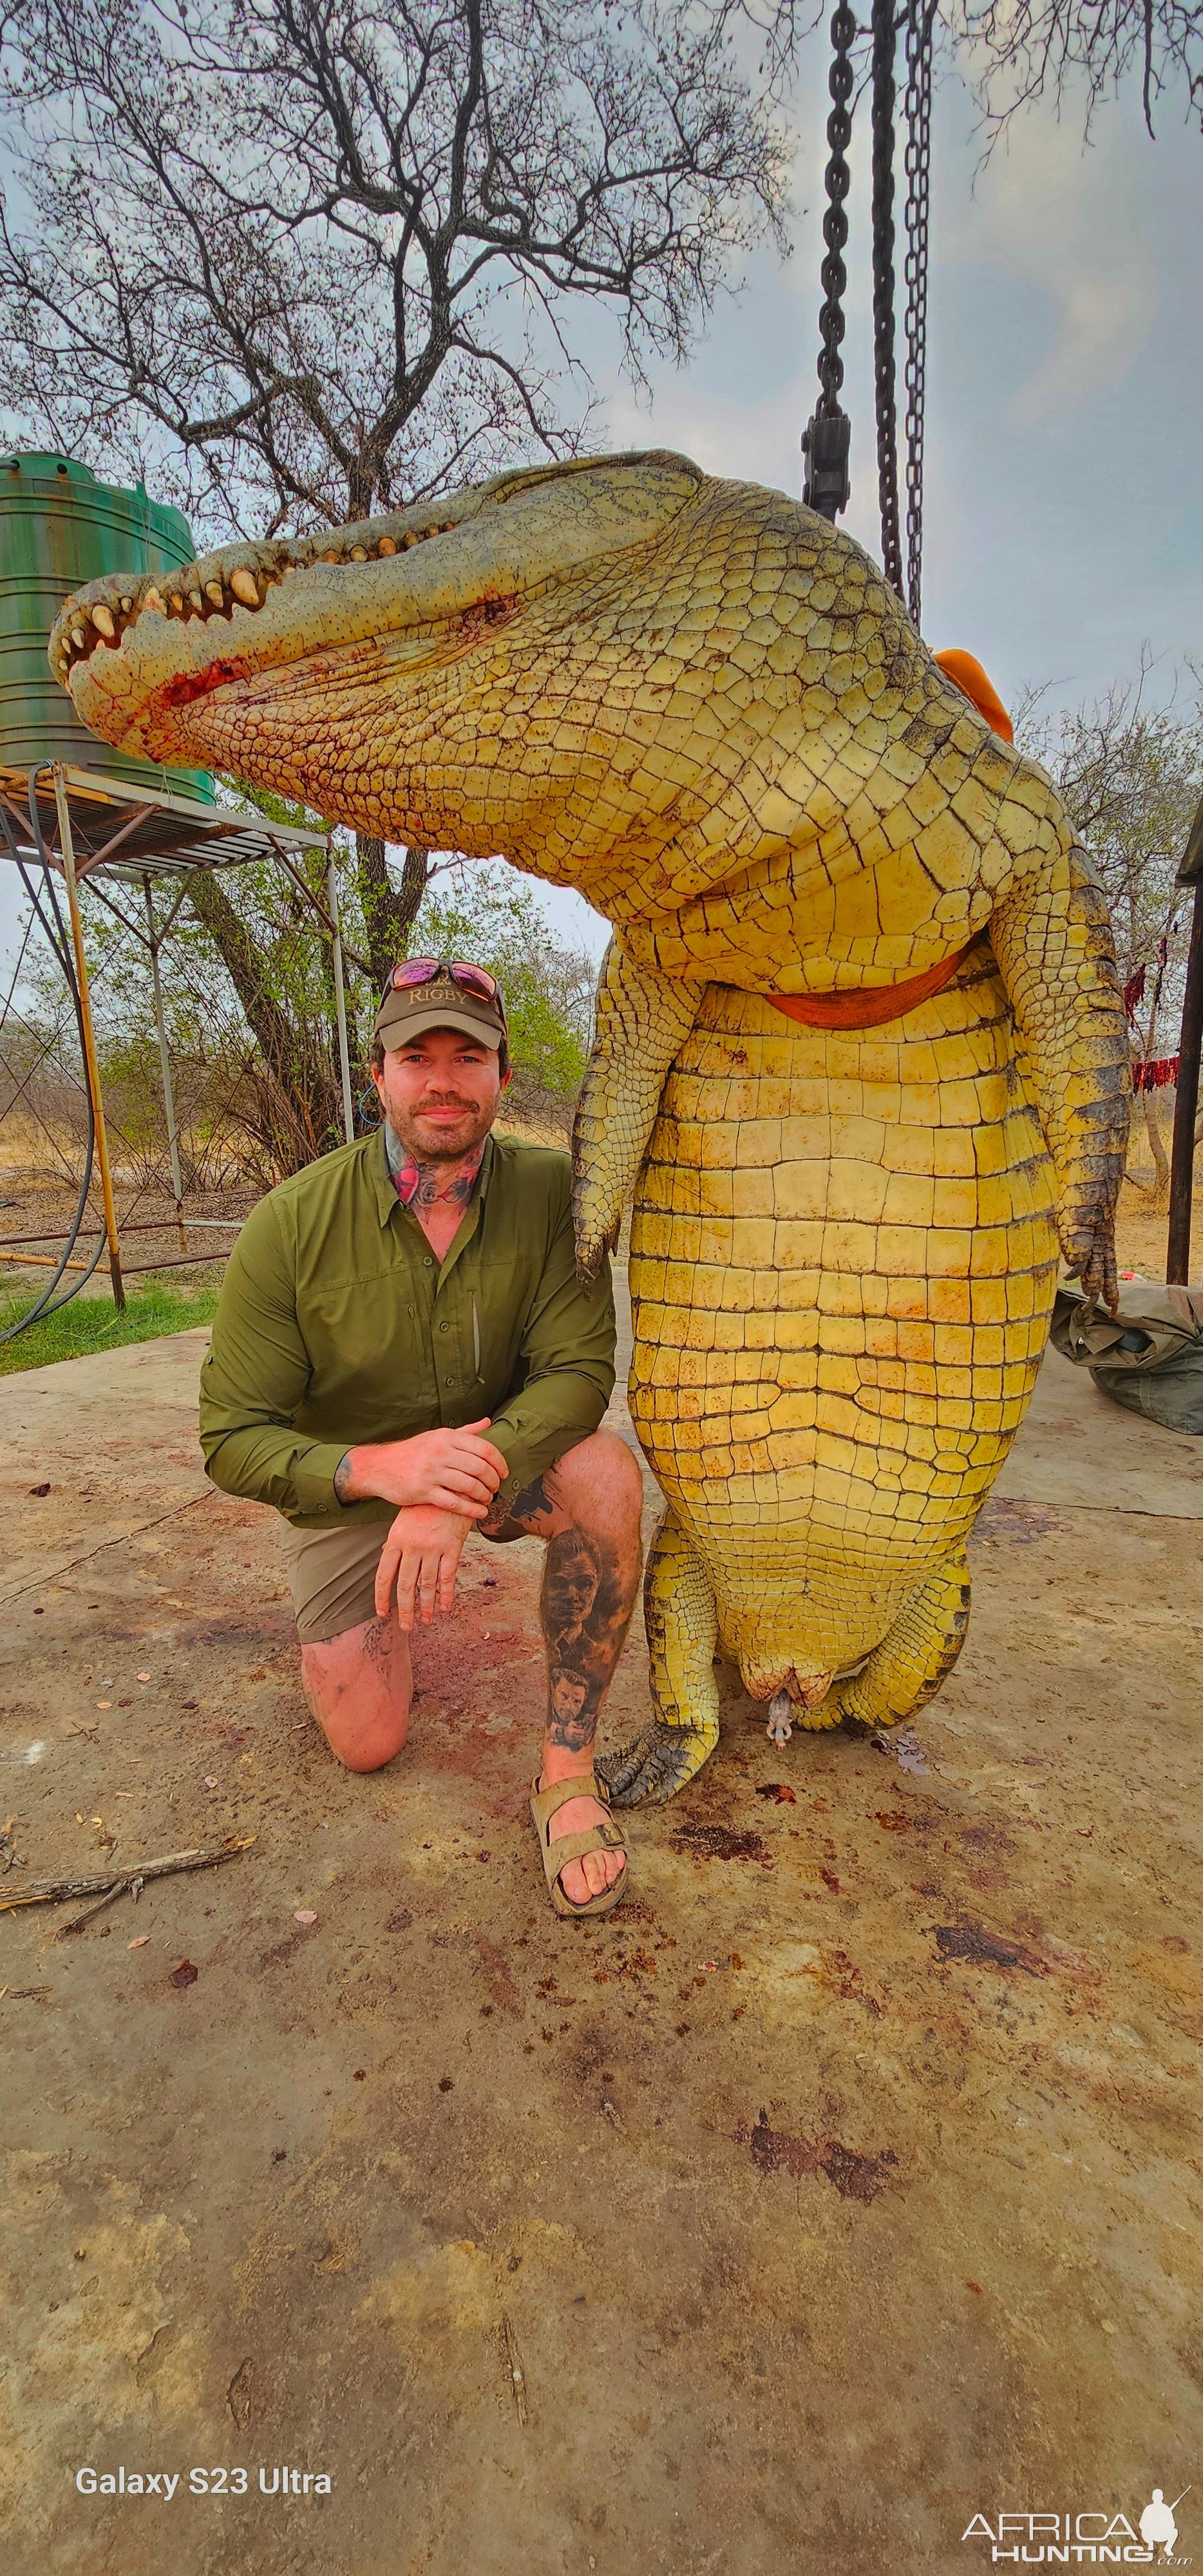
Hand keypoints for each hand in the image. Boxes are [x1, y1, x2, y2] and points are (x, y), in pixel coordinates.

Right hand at [339, 1419, 508, 1515]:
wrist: (379, 1466)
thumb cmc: (413, 1452)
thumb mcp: (437, 1436)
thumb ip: (465, 1431)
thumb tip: (488, 1423)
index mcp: (446, 1437)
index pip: (484, 1448)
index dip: (499, 1463)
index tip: (504, 1473)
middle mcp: (440, 1452)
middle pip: (480, 1468)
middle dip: (494, 1482)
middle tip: (496, 1489)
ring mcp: (431, 1472)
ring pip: (469, 1486)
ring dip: (484, 1497)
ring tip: (488, 1500)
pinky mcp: (423, 1491)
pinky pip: (454, 1503)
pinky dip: (472, 1510)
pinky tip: (480, 1513)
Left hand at [374, 1505, 471, 1630]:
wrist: (451, 1485)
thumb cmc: (425, 1503)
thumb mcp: (403, 1519)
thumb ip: (395, 1541)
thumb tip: (385, 1559)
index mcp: (395, 1540)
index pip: (384, 1576)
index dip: (382, 1598)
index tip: (382, 1613)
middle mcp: (412, 1547)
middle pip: (405, 1586)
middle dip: (405, 1610)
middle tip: (406, 1627)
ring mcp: (432, 1548)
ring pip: (427, 1586)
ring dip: (426, 1607)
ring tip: (425, 1621)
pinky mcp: (452, 1548)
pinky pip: (448, 1577)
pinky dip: (446, 1595)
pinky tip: (445, 1608)